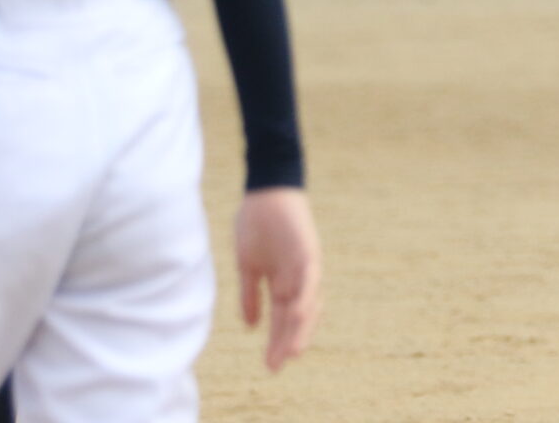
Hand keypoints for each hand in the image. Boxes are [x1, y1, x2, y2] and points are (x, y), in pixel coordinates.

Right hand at [234, 188, 321, 371]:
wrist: (264, 191)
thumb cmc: (255, 224)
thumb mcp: (248, 265)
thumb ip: (250, 295)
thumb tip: (251, 326)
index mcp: (281, 282)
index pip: (279, 319)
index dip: (275, 341)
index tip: (269, 366)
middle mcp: (296, 278)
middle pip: (294, 318)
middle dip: (286, 342)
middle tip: (276, 367)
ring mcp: (304, 266)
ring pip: (306, 303)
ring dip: (300, 328)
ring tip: (292, 352)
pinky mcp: (308, 252)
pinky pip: (310, 279)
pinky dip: (305, 297)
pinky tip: (298, 315)